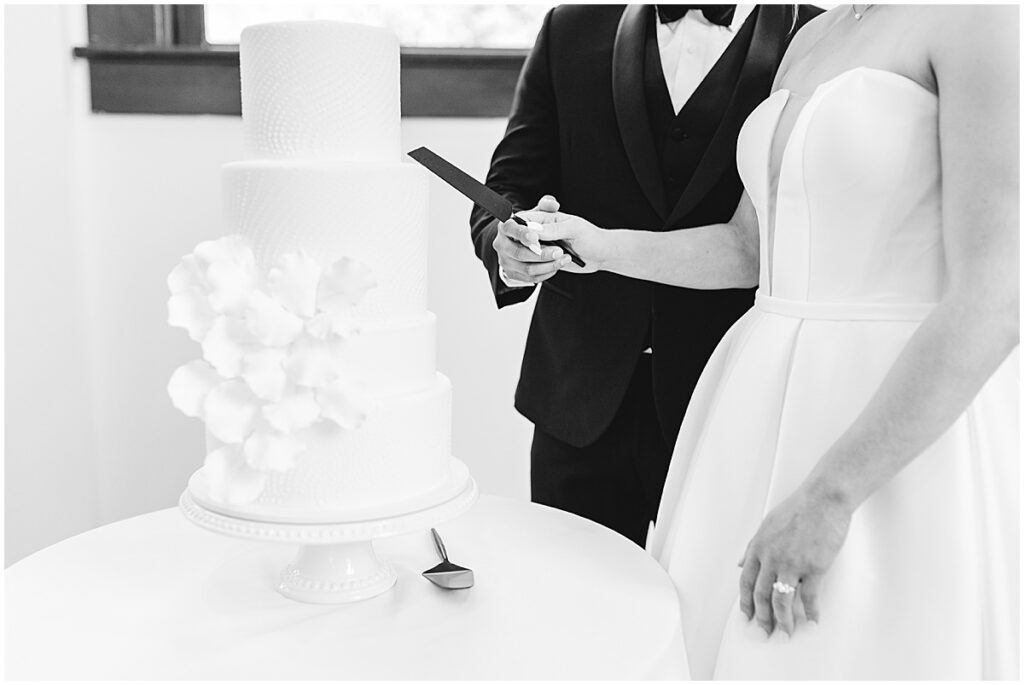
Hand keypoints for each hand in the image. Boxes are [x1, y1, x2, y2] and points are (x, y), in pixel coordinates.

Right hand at [515, 205, 605, 273]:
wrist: (598, 253)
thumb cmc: (587, 235)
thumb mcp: (573, 227)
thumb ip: (552, 227)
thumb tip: (533, 230)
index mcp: (533, 219)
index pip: (512, 225)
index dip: (521, 234)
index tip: (534, 240)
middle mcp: (526, 236)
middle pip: (515, 249)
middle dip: (539, 254)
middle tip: (559, 251)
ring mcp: (526, 254)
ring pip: (524, 266)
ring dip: (546, 264)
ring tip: (563, 257)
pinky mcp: (531, 269)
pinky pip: (529, 277)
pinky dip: (546, 273)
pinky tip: (558, 265)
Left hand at [737, 483, 852, 637]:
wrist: (823, 499)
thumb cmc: (798, 508)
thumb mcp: (767, 524)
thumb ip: (754, 546)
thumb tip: (741, 563)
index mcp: (758, 547)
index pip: (746, 581)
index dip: (745, 602)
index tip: (746, 616)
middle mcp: (771, 558)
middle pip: (762, 595)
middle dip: (762, 618)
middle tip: (764, 632)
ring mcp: (792, 564)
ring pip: (782, 601)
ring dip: (783, 621)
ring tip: (786, 634)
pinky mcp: (814, 568)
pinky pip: (810, 598)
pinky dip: (811, 613)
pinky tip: (812, 622)